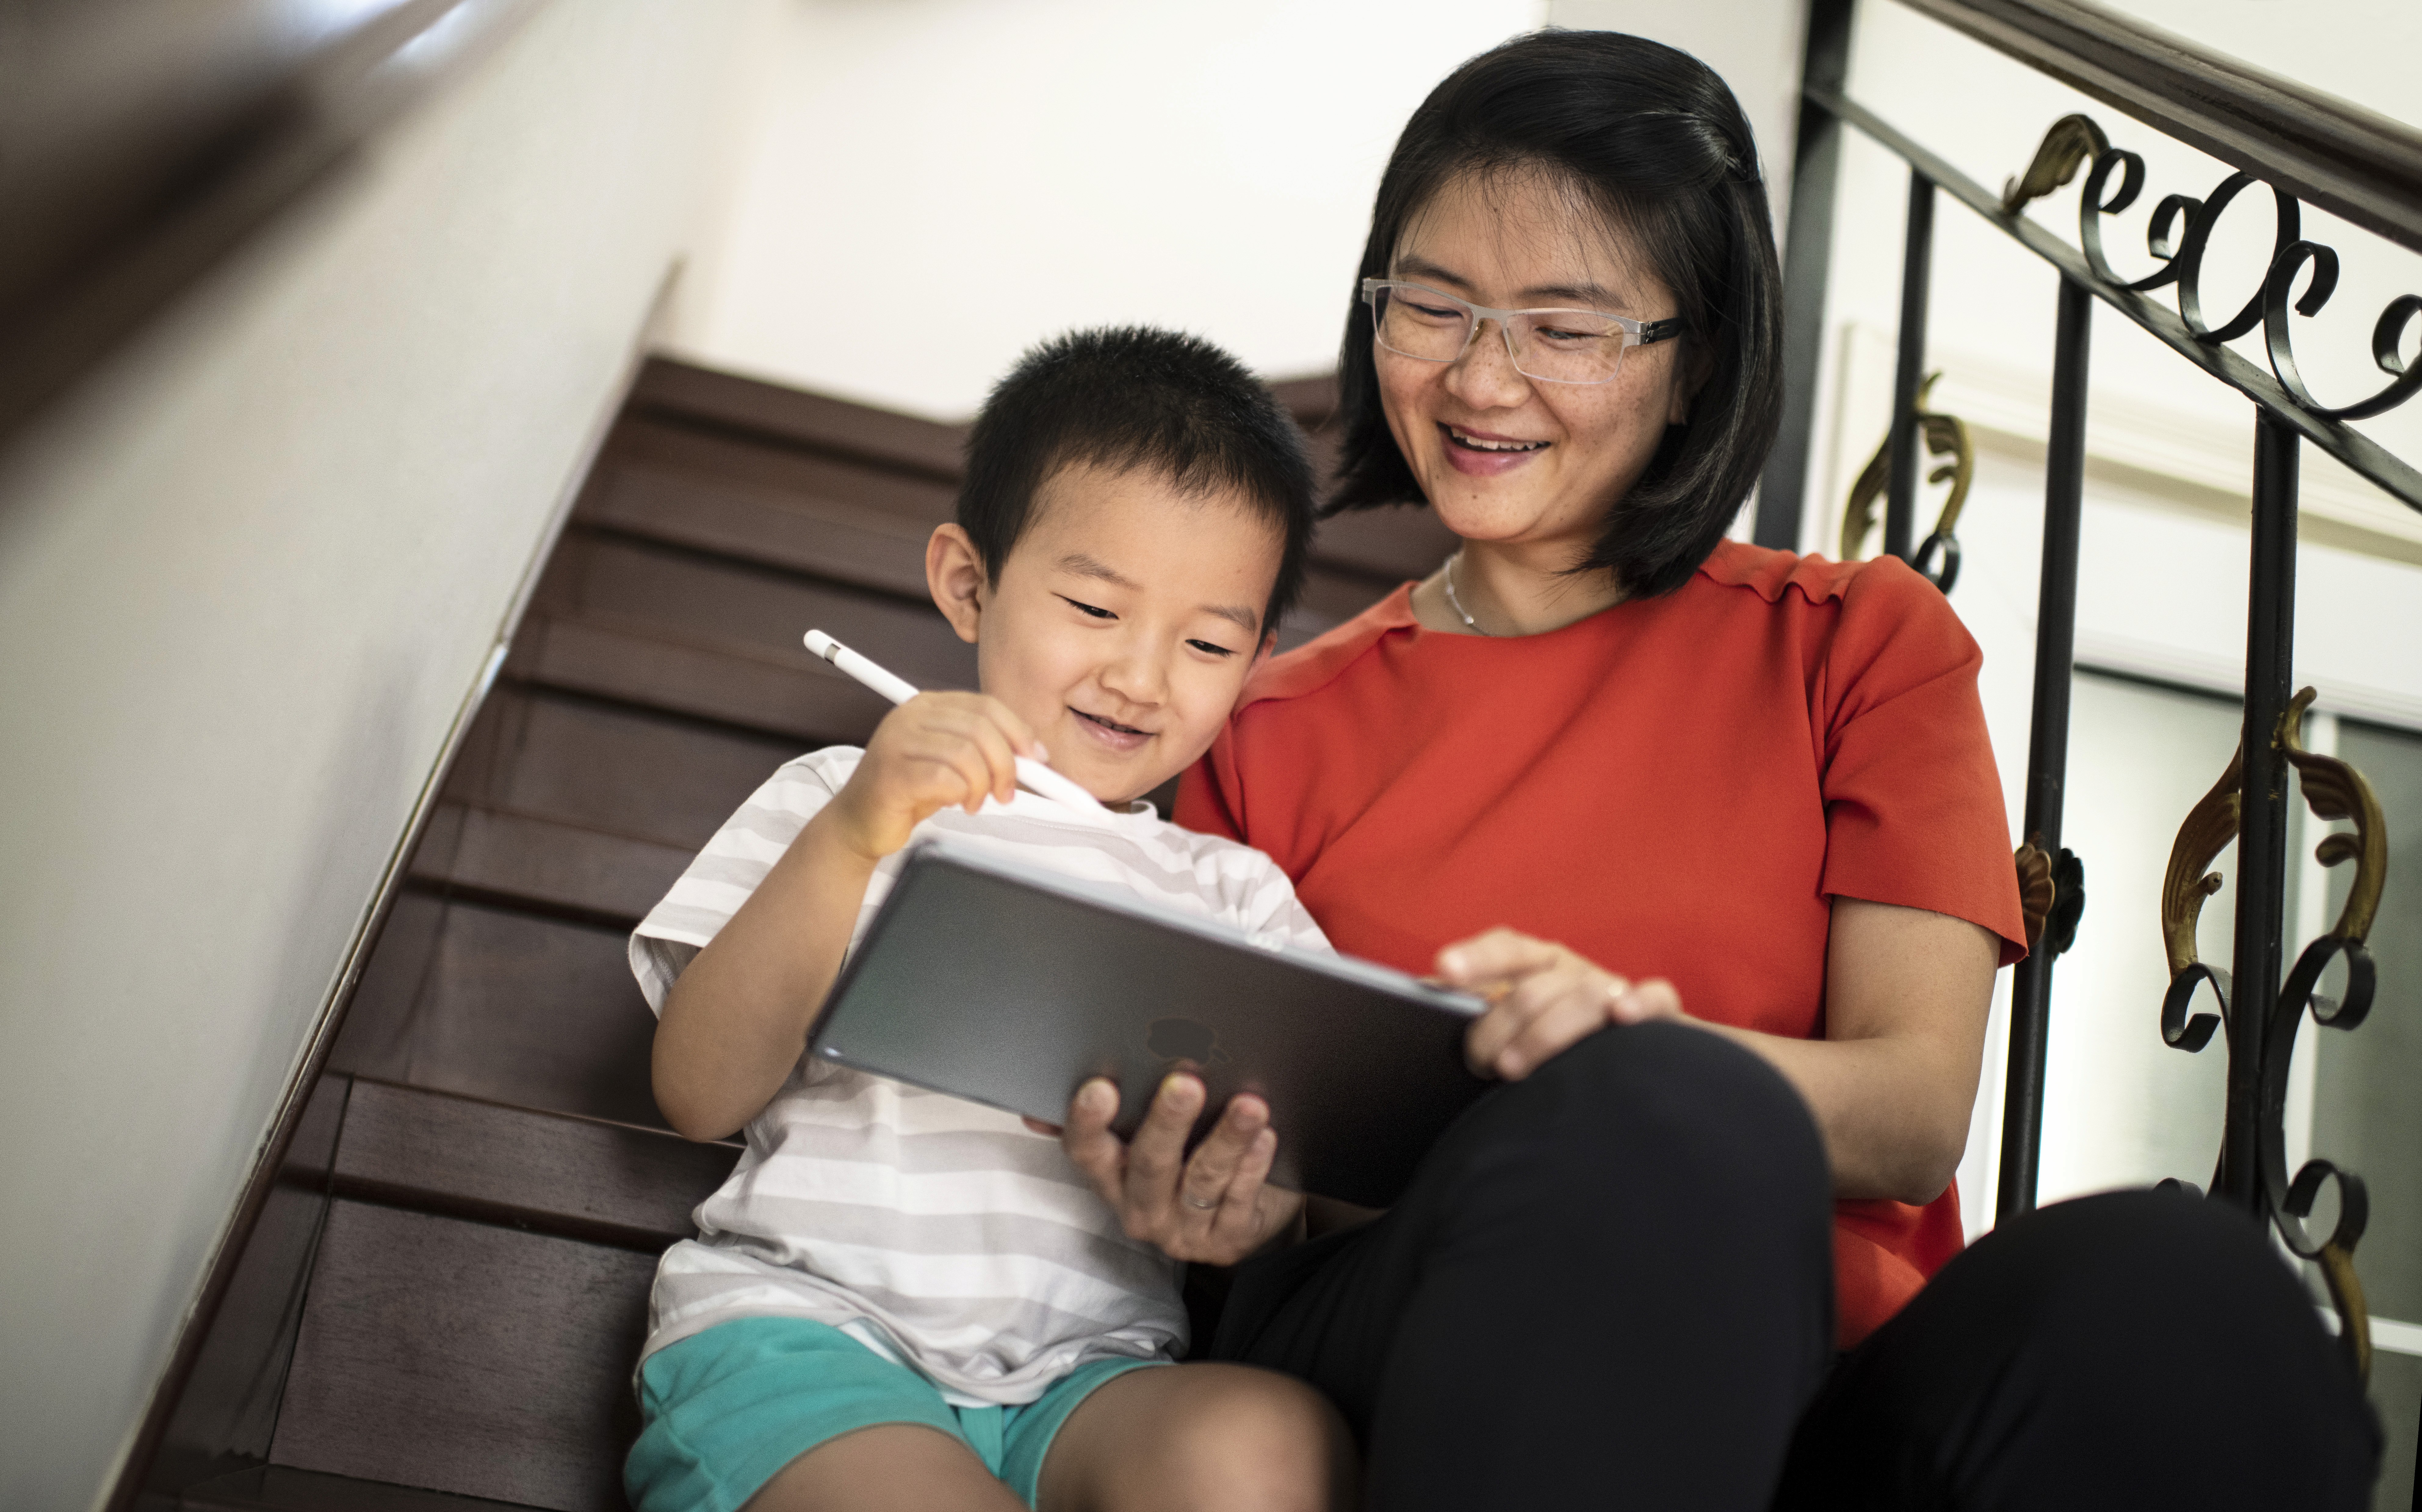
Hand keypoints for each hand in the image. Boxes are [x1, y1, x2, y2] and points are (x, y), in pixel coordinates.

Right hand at [826, 692, 1039, 859]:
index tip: (1036, 759)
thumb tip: (1034, 756)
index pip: (986, 706)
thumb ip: (985, 751)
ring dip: (983, 784)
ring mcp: (897, 742)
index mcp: (927, 705)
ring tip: (975, 801)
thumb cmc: (909, 793)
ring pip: (966, 754)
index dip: (1018, 732)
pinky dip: (962, 795)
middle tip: (1006, 791)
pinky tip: (956, 804)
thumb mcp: (952, 763)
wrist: (858, 823)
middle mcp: (909, 716)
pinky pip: (946, 779)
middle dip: (1006, 763)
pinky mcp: (891, 773)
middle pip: (980, 728)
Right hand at [1044, 1075, 1305, 1263]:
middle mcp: (1142, 1208)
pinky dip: (1252, 1168)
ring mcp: (1185, 1228)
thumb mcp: (1137, 1145)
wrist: (1241, 1221)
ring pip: (1202, 1180)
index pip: (1086, 1152)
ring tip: (1248, 1104)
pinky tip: (1264, 1137)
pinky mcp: (1227, 1239)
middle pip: (1150, 1164)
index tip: (1100, 1087)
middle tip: (1186, 1084)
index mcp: (1111, 1177)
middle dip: (1167, 1122)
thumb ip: (1099, 1124)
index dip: (1089, 1122)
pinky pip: (1239, 1201)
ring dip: (1226, 1138)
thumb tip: (1035, 1110)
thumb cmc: (1184, 1163)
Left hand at [1435, 927, 1684, 1079]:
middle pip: (1533, 989)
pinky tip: (1624, 1016)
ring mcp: (1616, 991)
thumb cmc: (1553, 1047)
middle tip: (1477, 1062)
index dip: (1476, 958)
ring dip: (1544, 1033)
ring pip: (1583, 998)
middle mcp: (1575, 973)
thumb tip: (1421, 992)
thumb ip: (1474, 1007)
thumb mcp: (1512, 1024)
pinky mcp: (1659, 1014)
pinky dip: (1641, 1003)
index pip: (1506, 949)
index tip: (1445, 971)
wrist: (1633, 1066)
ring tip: (1510, 1067)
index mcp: (1538, 965)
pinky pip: (1657, 997)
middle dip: (1498, 1027)